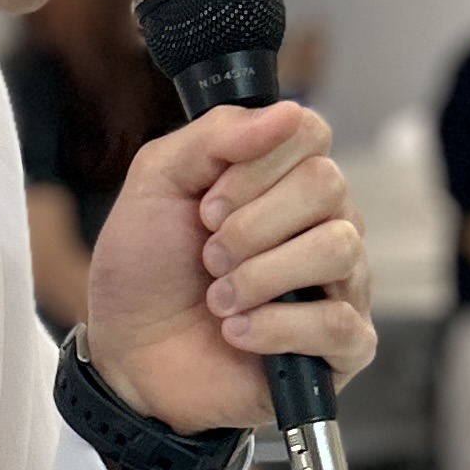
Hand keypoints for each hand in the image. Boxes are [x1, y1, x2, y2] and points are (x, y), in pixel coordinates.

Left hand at [84, 101, 375, 434]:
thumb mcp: (156, 182)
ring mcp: (339, 284)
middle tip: (209, 255)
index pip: (311, 134)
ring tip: (219, 299)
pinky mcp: (342, 346)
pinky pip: (340, 322)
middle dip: (252, 224)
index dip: (256, 166)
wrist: (127, 357)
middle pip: (328, 186)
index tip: (208, 205)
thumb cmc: (146, 272)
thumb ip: (213, 135)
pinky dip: (277, 327)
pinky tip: (238, 333)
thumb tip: (284, 112)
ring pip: (339, 248)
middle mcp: (322, 223)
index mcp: (284, 179)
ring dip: (262, 275)